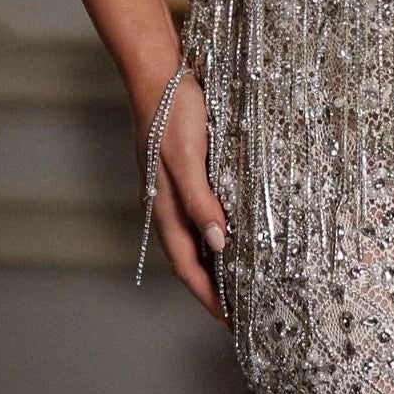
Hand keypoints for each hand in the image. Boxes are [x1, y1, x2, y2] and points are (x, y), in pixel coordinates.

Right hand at [139, 69, 228, 319]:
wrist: (154, 72)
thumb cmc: (172, 111)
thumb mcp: (188, 157)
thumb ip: (200, 201)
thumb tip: (218, 243)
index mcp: (165, 207)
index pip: (188, 266)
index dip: (208, 296)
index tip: (230, 321)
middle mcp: (164, 205)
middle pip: (189, 261)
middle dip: (211, 289)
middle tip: (239, 311)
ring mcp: (169, 192)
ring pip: (191, 241)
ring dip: (212, 266)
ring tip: (237, 283)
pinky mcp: (178, 176)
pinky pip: (195, 218)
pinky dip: (211, 237)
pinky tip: (227, 236)